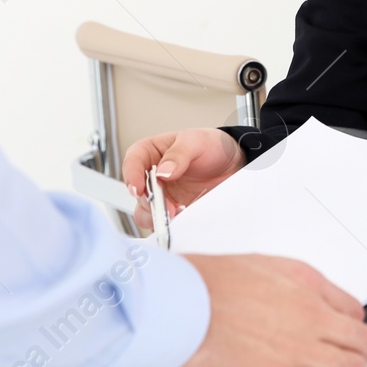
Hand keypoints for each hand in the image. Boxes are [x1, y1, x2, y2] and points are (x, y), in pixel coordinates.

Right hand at [123, 128, 244, 231]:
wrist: (235, 164)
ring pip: (146, 212)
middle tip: (167, 207)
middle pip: (138, 193)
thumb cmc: (212, 146)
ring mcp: (163, 196)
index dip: (131, 175)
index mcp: (151, 153)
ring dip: (158, 217)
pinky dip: (171, 225)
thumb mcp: (196, 141)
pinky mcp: (174, 212)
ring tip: (178, 214)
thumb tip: (162, 173)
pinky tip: (184, 220)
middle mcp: (152, 176)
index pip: (132, 162)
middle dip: (149, 202)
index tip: (137, 188)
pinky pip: (165, 223)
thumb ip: (178, 154)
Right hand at [169, 254, 366, 366]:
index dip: (344, 328)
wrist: (178, 306)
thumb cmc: (204, 286)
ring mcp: (298, 350)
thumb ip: (290, 288)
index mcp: (307, 283)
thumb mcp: (262, 267)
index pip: (353, 312)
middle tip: (337, 360)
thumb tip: (297, 303)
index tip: (336, 335)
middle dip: (353, 353)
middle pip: (363, 342)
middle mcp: (310, 315)